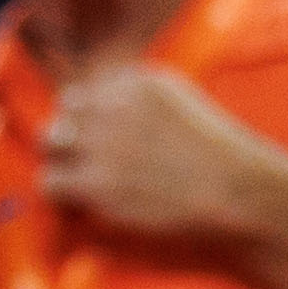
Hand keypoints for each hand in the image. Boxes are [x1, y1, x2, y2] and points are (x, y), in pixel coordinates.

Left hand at [39, 63, 287, 256]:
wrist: (238, 192)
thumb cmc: (219, 161)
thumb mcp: (184, 109)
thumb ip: (144, 107)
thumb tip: (106, 121)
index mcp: (140, 81)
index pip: (90, 92)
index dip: (92, 122)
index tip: (109, 146)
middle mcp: (117, 102)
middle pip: (65, 112)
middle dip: (73, 139)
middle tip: (93, 168)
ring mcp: (103, 140)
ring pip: (50, 142)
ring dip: (63, 163)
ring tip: (86, 187)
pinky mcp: (95, 180)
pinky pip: (49, 181)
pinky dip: (60, 196)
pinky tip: (85, 207)